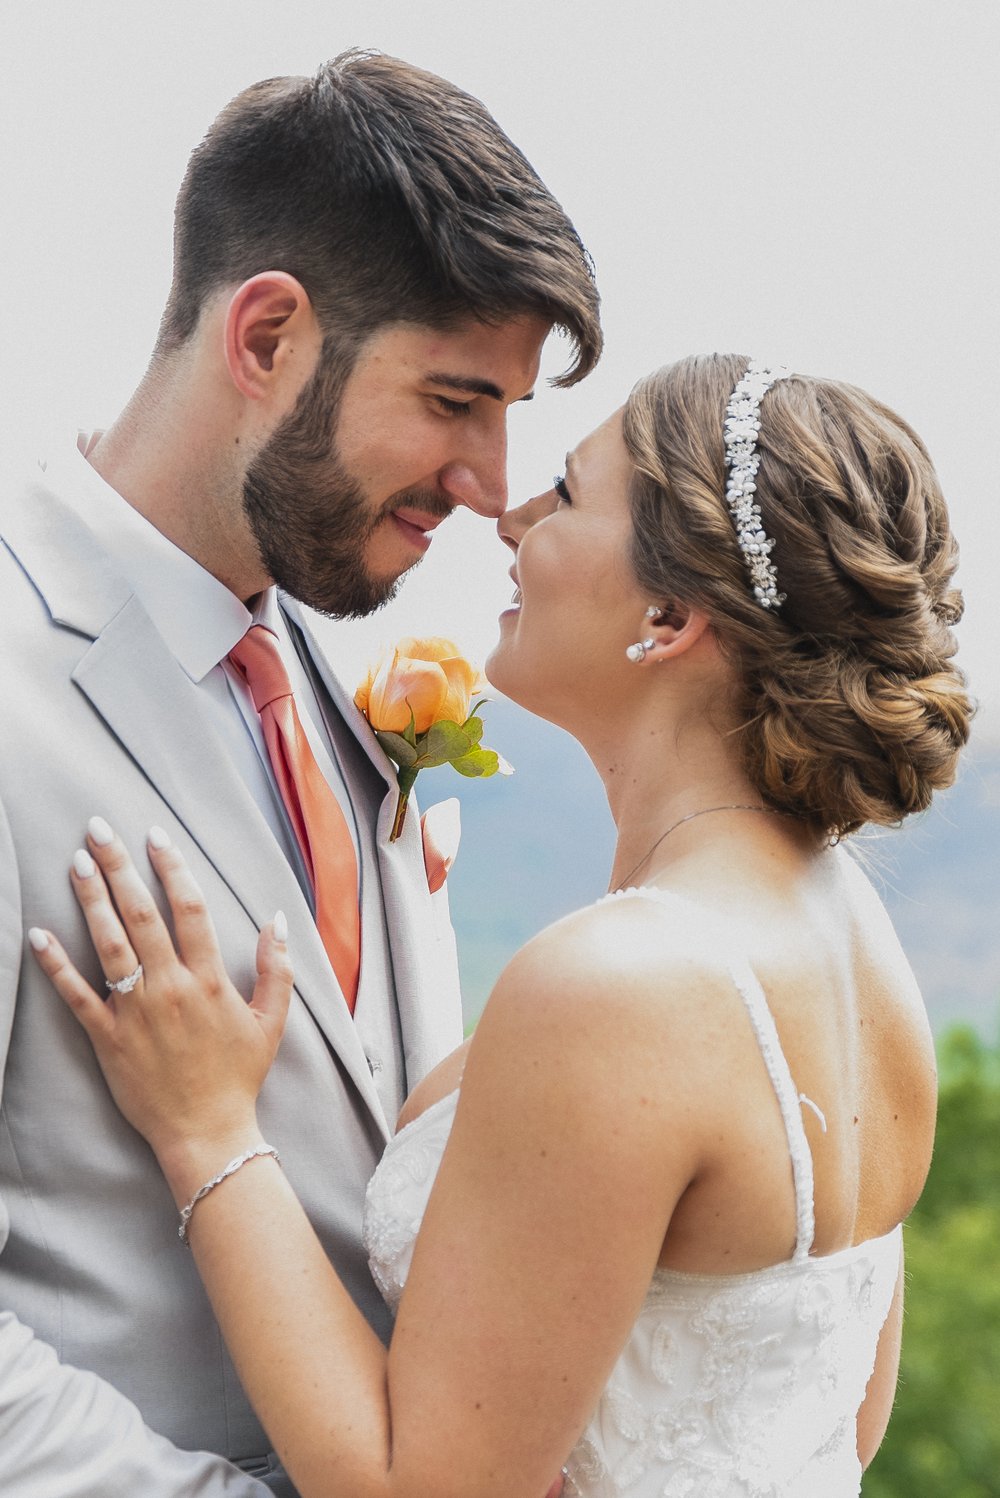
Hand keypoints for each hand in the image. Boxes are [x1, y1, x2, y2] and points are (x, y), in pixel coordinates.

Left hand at [29, 821, 292, 1194]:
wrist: (206, 1132)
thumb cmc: (239, 1076)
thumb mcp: (271, 1021)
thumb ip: (278, 967)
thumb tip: (279, 919)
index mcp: (210, 980)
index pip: (190, 909)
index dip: (173, 867)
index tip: (156, 835)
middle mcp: (171, 987)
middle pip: (142, 913)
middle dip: (120, 866)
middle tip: (99, 829)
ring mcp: (136, 1012)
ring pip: (109, 943)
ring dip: (91, 900)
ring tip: (77, 863)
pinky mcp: (108, 1038)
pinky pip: (78, 995)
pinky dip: (57, 964)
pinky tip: (40, 933)